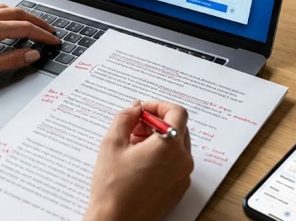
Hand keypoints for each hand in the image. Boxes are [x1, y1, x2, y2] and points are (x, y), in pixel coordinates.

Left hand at [0, 4, 59, 97]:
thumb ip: (10, 60)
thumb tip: (32, 54)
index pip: (24, 28)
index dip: (43, 34)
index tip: (54, 41)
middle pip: (18, 14)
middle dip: (38, 22)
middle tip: (51, 31)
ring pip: (6, 9)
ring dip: (24, 16)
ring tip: (34, 26)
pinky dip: (9, 15)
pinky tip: (8, 23)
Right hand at [85, 101, 193, 220]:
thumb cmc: (112, 188)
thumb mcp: (112, 143)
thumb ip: (125, 118)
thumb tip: (135, 107)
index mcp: (169, 146)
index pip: (177, 112)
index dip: (159, 106)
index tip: (143, 111)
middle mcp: (183, 160)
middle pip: (178, 128)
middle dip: (156, 122)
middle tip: (134, 128)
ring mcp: (183, 176)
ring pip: (177, 146)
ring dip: (158, 139)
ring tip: (133, 147)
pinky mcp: (179, 188)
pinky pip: (175, 163)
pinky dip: (162, 156)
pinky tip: (139, 163)